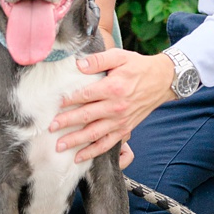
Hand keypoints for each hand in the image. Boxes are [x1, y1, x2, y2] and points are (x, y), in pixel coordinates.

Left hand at [50, 48, 173, 162]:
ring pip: (94, 134)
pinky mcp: (125, 129)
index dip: (69, 100)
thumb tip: (78, 65)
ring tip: (60, 146)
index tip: (56, 104)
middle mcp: (116, 107)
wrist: (162, 81)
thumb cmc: (138, 67)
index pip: (85, 95)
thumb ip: (98, 60)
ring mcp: (121, 121)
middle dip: (67, 123)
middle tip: (51, 128)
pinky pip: (107, 144)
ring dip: (76, 141)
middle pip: (86, 117)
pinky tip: (80, 157)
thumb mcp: (119, 57)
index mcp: (113, 88)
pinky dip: (93, 151)